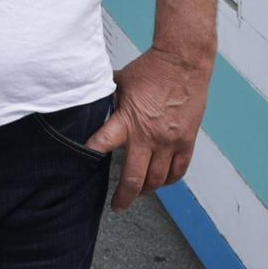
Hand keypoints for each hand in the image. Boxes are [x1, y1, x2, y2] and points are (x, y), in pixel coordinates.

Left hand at [85, 44, 214, 210]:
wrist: (183, 62)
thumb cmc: (151, 69)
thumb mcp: (121, 82)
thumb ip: (107, 98)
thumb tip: (91, 101)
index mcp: (127, 121)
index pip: (101, 145)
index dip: (89, 157)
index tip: (81, 169)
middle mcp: (149, 136)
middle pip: (133, 180)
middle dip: (123, 197)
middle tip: (118, 206)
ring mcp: (169, 142)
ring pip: (157, 181)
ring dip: (146, 190)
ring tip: (139, 192)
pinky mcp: (186, 141)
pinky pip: (178, 171)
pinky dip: (168, 180)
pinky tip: (161, 181)